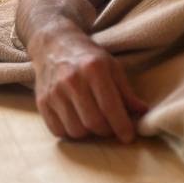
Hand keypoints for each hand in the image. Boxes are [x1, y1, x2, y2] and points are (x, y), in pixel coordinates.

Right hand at [32, 29, 148, 143]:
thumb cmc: (89, 57)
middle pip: (93, 122)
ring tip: (95, 122)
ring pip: (76, 130)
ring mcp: (54, 93)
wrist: (54, 44)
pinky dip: (71, 132)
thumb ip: (126, 91)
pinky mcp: (42, 102)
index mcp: (94, 69)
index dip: (121, 126)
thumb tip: (142, 112)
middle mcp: (72, 81)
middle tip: (112, 128)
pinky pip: (58, 131)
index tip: (129, 138)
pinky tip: (78, 121)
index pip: (110, 106)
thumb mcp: (112, 67)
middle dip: (107, 131)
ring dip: (89, 134)